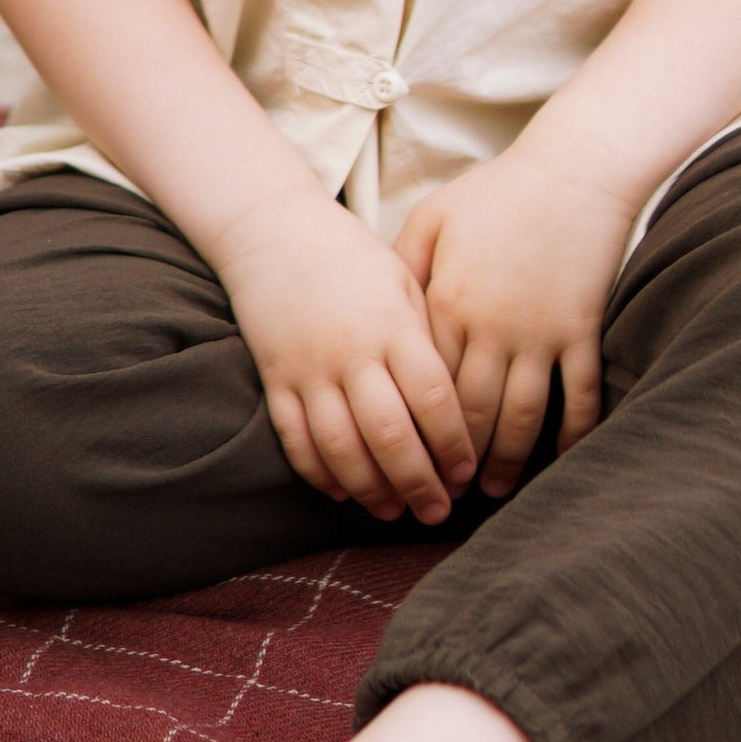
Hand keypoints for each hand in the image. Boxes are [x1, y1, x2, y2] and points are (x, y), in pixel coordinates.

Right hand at [211, 188, 476, 526]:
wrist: (272, 229)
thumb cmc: (352, 256)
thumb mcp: (403, 281)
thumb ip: (430, 336)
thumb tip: (463, 400)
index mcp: (394, 325)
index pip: (434, 398)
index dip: (454, 444)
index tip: (468, 473)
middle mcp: (352, 351)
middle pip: (391, 434)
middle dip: (419, 483)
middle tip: (438, 511)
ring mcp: (309, 368)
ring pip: (342, 447)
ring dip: (371, 489)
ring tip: (394, 511)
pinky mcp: (275, 378)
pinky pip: (295, 439)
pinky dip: (319, 473)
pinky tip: (343, 492)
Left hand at [395, 139, 636, 499]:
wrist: (573, 170)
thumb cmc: (497, 191)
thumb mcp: (433, 218)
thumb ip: (403, 268)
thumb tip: (381, 317)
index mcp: (448, 302)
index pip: (423, 386)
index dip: (413, 431)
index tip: (402, 460)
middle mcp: (491, 327)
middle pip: (469, 414)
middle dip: (454, 462)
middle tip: (440, 494)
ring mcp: (541, 332)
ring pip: (521, 416)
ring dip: (507, 460)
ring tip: (492, 489)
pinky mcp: (581, 330)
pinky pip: (578, 395)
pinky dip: (572, 433)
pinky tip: (560, 458)